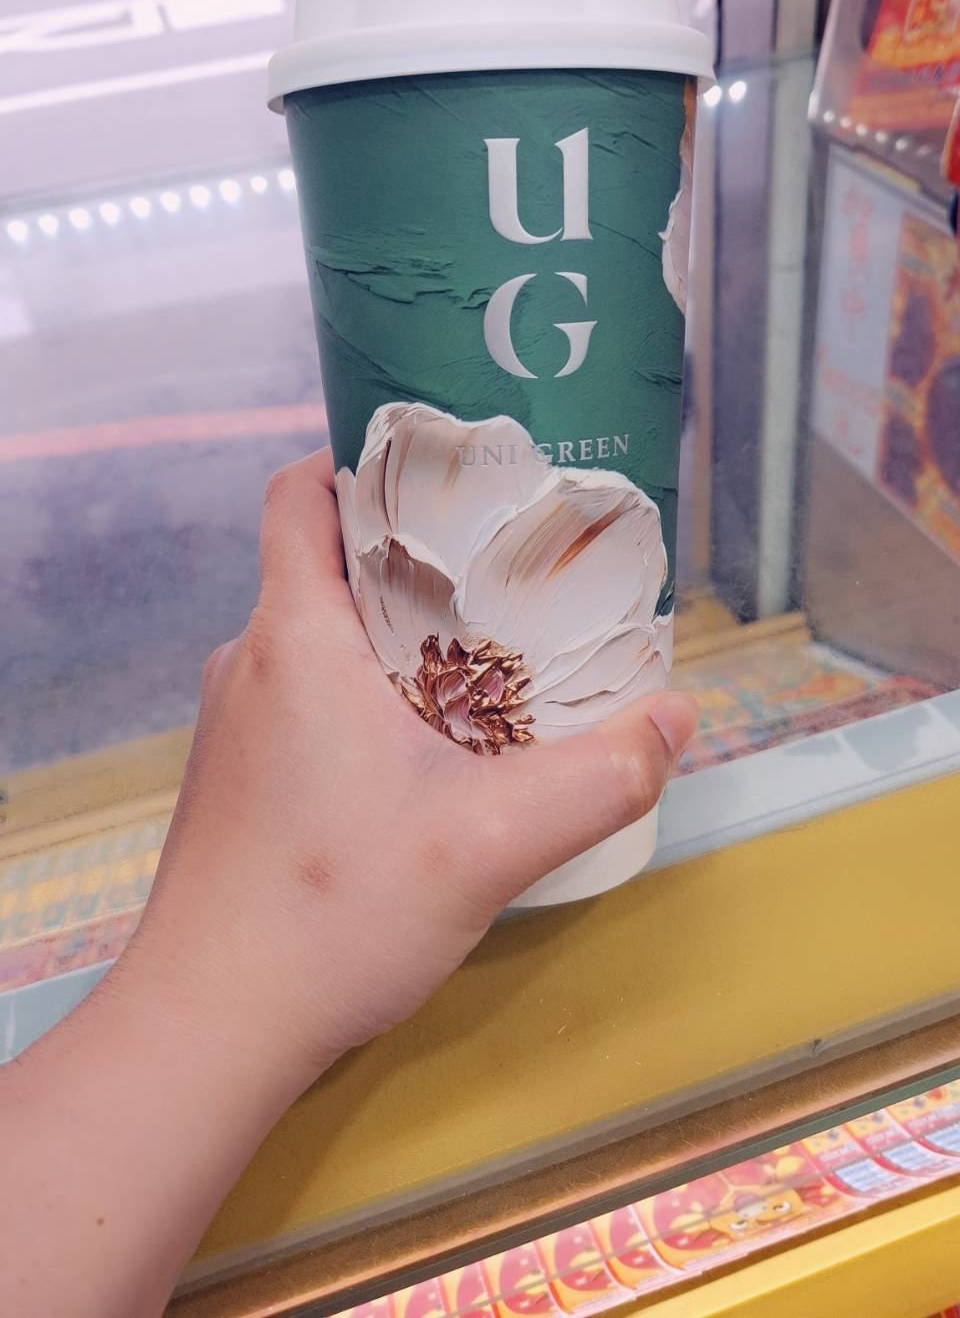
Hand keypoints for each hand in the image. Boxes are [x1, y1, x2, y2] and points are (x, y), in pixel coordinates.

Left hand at [121, 450, 697, 1097]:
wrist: (208, 1029)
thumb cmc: (334, 912)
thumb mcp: (492, 843)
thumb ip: (598, 777)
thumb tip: (678, 718)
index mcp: (293, 636)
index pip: (298, 494)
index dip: (359, 462)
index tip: (441, 475)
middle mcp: (248, 663)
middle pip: (321, 565)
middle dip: (409, 558)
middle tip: (502, 576)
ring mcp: (231, 728)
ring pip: (313, 640)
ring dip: (388, 638)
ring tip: (479, 665)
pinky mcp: (233, 783)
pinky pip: (298, 700)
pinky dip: (358, 698)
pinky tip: (420, 756)